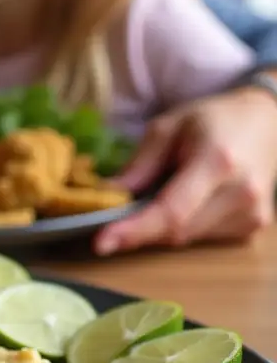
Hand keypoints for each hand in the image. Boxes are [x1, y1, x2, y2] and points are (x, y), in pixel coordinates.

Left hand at [94, 87, 276, 254]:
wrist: (266, 122)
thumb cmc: (213, 120)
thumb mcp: (168, 127)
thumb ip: (140, 164)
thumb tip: (108, 195)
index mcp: (217, 162)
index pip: (171, 210)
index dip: (135, 230)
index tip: (103, 242)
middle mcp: (241, 193)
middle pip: (177, 231)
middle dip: (141, 228)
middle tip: (116, 218)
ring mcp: (252, 214)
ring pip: (189, 238)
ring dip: (164, 226)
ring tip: (165, 193)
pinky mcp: (254, 226)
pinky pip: (205, 237)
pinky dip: (185, 225)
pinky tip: (189, 201)